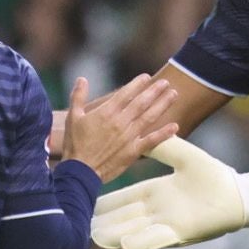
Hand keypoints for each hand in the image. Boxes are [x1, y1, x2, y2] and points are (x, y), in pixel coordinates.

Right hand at [60, 75, 177, 182]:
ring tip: (173, 94)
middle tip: (166, 82)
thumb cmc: (75, 144)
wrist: (80, 171)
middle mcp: (120, 122)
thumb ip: (78, 96)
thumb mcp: (73, 117)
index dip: (138, 84)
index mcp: (106, 112)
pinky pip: (151, 140)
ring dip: (163, 105)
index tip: (147, 77)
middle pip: (141, 102)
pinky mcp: (133, 151)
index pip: (126, 93)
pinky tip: (175, 126)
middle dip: (155, 91)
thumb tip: (82, 79)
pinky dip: (164, 133)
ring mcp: (128, 137)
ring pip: (149, 117)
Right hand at [91, 136, 247, 248]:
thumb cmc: (214, 175)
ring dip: (116, 235)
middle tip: (79, 225)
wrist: (239, 194)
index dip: (107, 202)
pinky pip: (157, 239)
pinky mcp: (181, 233)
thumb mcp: (183, 157)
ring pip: (135, 230)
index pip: (126, 198)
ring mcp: (168, 223)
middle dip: (104, 221)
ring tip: (94, 238)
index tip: (87, 203)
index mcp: (158, 192)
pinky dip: (142, 243)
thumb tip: (142, 136)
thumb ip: (162, 147)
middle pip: (125, 217)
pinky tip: (125, 247)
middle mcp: (159, 210)